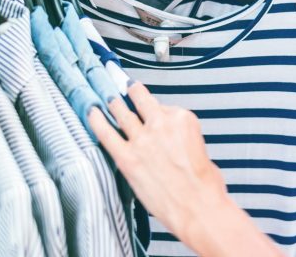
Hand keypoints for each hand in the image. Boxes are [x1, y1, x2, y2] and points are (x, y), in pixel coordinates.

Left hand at [89, 82, 284, 256]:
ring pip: (122, 112)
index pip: (165, 107)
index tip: (153, 112)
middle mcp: (161, 124)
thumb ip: (180, 138)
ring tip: (107, 97)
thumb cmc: (204, 185)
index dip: (158, 111)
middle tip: (125, 87)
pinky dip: (96, 121)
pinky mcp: (128, 158)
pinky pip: (106, 134)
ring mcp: (142, 140)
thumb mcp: (200, 149)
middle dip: (132, 92)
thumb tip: (168, 141)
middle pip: (141, 100)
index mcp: (183, 119)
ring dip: (113, 103)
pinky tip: (91, 113)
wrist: (198, 207)